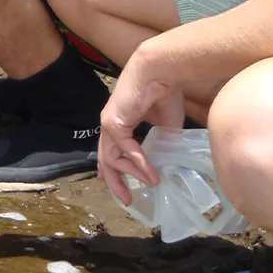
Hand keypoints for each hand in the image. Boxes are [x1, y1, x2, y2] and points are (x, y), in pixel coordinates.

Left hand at [98, 50, 185, 204]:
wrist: (160, 72)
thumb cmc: (165, 93)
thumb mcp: (165, 126)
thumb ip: (160, 145)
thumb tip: (165, 164)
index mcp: (121, 122)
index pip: (111, 149)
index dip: (112, 167)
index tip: (113, 182)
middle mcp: (111, 123)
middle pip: (106, 158)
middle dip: (115, 181)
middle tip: (127, 200)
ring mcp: (109, 122)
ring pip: (112, 157)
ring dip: (132, 174)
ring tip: (152, 183)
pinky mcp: (113, 122)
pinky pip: (124, 149)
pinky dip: (138, 163)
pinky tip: (151, 173)